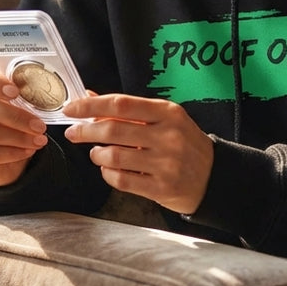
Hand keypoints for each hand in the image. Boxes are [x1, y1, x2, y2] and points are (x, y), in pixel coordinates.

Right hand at [0, 66, 47, 186]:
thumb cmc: (4, 123)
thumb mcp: (10, 106)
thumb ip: (17, 97)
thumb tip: (37, 94)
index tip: (16, 92)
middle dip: (17, 117)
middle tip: (40, 126)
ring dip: (19, 137)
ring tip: (39, 140)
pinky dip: (12, 153)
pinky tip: (27, 151)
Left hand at [62, 93, 212, 214]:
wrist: (215, 176)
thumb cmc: (184, 143)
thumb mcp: (163, 119)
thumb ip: (128, 110)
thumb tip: (91, 98)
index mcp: (168, 113)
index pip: (121, 105)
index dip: (91, 106)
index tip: (72, 108)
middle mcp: (168, 136)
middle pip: (113, 131)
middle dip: (86, 131)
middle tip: (73, 133)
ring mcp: (166, 163)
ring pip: (114, 157)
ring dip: (97, 154)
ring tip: (97, 153)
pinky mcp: (161, 188)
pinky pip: (122, 180)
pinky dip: (107, 174)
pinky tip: (108, 169)